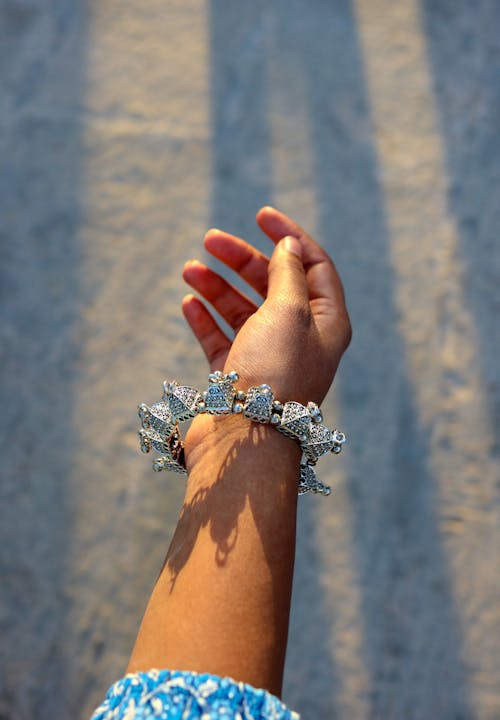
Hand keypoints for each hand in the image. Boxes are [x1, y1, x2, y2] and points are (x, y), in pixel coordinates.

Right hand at [182, 206, 350, 405]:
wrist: (246, 440)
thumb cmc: (275, 372)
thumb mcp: (288, 311)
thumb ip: (287, 273)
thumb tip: (288, 246)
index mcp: (326, 322)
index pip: (313, 266)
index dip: (290, 237)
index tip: (260, 215)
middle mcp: (300, 338)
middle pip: (273, 284)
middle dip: (242, 260)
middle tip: (210, 241)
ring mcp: (268, 358)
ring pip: (243, 310)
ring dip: (217, 287)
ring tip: (190, 269)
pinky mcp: (238, 376)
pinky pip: (222, 338)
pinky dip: (206, 318)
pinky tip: (188, 302)